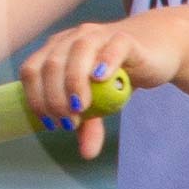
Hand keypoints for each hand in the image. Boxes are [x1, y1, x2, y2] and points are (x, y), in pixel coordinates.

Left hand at [20, 15, 182, 158]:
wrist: (156, 53)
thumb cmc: (119, 76)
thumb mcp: (100, 103)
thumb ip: (89, 125)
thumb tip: (87, 154)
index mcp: (56, 50)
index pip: (32, 70)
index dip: (35, 99)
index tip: (51, 124)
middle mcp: (72, 38)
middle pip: (52, 63)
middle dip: (54, 97)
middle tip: (69, 121)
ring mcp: (98, 35)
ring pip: (78, 51)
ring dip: (74, 82)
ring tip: (81, 107)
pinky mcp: (125, 39)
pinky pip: (112, 47)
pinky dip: (104, 62)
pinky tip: (100, 78)